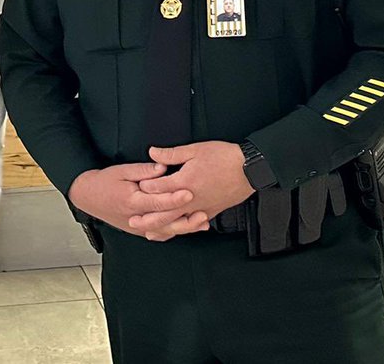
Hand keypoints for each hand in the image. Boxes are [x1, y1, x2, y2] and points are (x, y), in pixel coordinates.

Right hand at [68, 162, 204, 241]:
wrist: (88, 196)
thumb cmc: (104, 182)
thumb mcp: (122, 170)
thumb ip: (144, 171)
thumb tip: (162, 167)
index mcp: (132, 201)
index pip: (157, 202)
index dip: (174, 198)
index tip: (189, 192)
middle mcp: (136, 218)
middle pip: (165, 221)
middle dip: (186, 217)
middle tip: (203, 211)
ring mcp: (138, 227)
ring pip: (165, 231)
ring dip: (184, 228)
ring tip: (202, 222)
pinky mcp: (140, 230)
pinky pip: (160, 234)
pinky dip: (175, 232)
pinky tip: (187, 228)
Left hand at [133, 142, 254, 239]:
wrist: (250, 169)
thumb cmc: (224, 157)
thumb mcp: (196, 150)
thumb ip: (172, 153)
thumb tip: (152, 152)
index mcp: (185, 181)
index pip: (159, 188)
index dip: (146, 188)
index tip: (135, 187)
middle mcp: (192, 199)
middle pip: (165, 212)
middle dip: (148, 218)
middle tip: (133, 221)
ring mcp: (202, 208)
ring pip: (178, 223)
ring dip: (162, 229)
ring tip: (149, 233)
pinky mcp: (211, 212)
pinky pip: (193, 225)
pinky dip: (181, 230)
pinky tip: (175, 232)